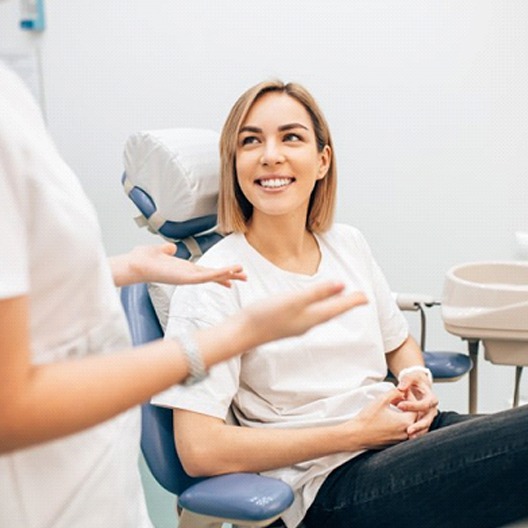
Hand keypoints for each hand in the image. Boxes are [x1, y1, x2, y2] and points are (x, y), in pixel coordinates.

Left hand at [111, 243, 246, 286]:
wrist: (135, 264)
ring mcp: (187, 278)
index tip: (232, 277)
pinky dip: (218, 274)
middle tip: (246, 277)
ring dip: (228, 274)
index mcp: (185, 269)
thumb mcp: (159, 251)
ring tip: (243, 273)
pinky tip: (228, 272)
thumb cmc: (144, 259)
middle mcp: (188, 275)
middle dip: (230, 276)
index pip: (207, 272)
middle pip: (214, 275)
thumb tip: (170, 248)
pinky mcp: (185, 278)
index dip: (220, 273)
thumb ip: (167, 250)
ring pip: (213, 276)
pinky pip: (205, 277)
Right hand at [244, 282, 367, 343]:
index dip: (353, 301)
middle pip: (332, 312)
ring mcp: (296, 325)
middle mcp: (307, 323)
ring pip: (321, 314)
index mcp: (312, 317)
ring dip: (333, 307)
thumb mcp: (294, 300)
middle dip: (346, 305)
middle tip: (359, 299)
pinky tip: (312, 306)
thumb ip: (318, 293)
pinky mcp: (286, 324)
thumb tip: (341, 285)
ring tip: (340, 301)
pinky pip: (310, 315)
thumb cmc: (265, 316)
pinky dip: (318, 308)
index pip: (338, 308)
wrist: (242, 333)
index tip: (367, 297)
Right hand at [343, 389, 415, 449]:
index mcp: (405, 422)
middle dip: (408, 406)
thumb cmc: (368, 418)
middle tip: (399, 398)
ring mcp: (400, 440)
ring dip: (405, 415)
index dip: (410, 398)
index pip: (416, 408)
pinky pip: (403, 432)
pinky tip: (391, 417)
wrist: (357, 435)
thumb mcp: (381, 400)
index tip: (402, 392)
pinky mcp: (394, 443)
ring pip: (410, 425)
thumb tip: (402, 390)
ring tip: (395, 406)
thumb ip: (394, 393)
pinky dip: (401, 423)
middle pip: (414, 417)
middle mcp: (406, 433)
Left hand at [396, 373, 438, 438]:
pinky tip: (408, 439)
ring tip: (409, 437)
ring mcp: (428, 417)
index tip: (399, 406)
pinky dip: (416, 434)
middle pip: (428, 419)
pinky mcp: (424, 421)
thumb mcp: (412, 377)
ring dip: (418, 433)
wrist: (419, 386)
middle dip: (418, 425)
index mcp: (431, 398)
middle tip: (408, 430)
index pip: (424, 404)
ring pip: (425, 427)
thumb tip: (400, 387)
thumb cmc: (415, 381)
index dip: (412, 405)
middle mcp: (432, 409)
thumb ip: (406, 380)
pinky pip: (422, 430)